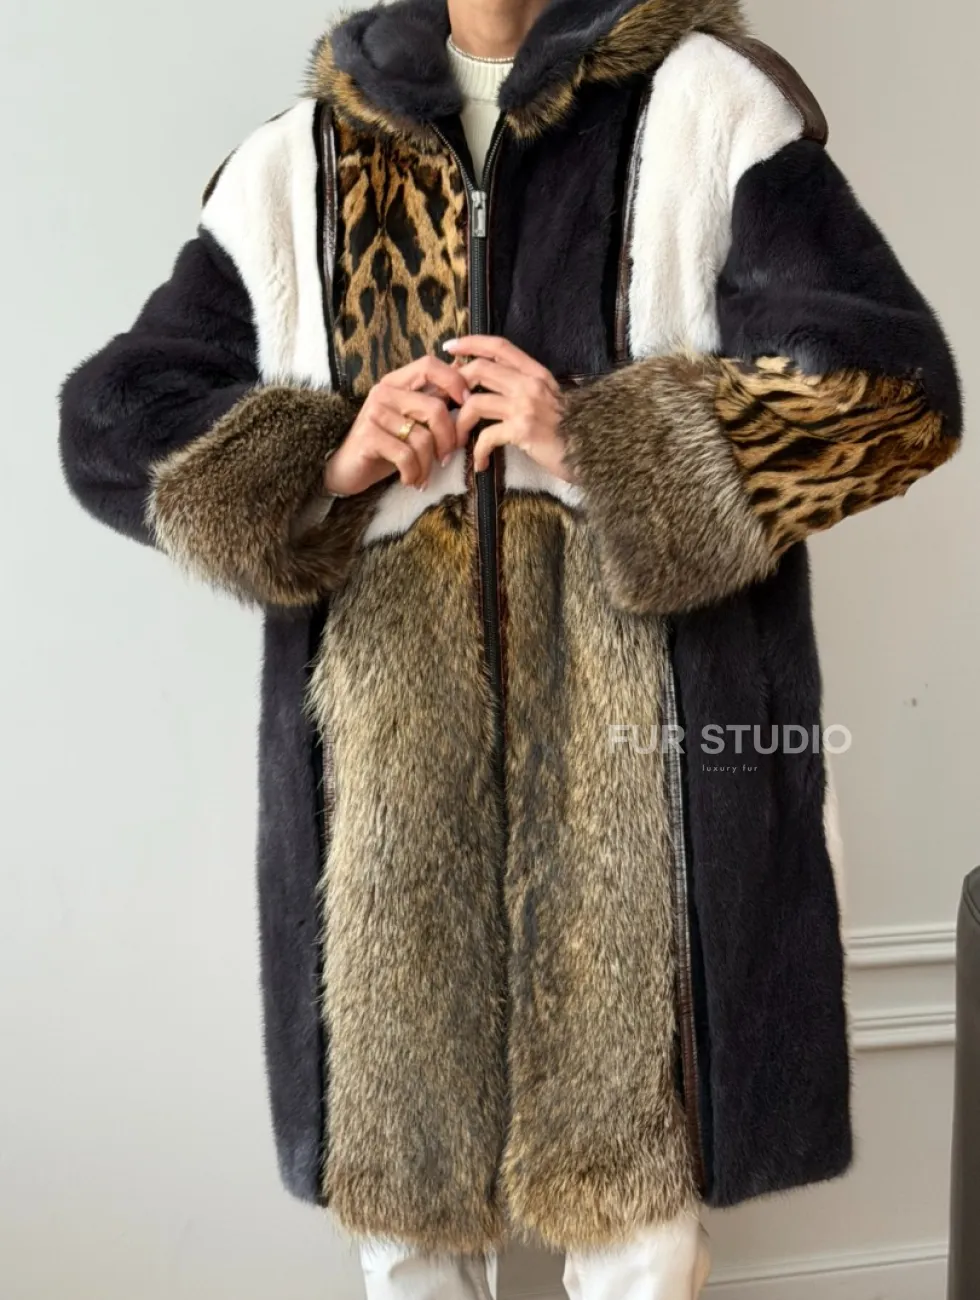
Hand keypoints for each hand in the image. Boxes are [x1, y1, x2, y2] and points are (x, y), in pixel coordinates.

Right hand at [323, 357, 470, 495]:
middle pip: (435, 409)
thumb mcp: (411, 419)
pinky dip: (414, 473)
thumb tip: (464, 368)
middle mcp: (384, 392)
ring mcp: (374, 413)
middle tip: (445, 458)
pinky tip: (410, 480)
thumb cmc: (386, 445)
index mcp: (396, 382)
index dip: (454, 380)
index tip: (467, 403)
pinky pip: (406, 456)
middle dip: (448, 440)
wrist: (346, 469)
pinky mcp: (368, 437)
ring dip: (428, 465)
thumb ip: (434, 398)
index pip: (429, 365)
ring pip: (423, 438)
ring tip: (423, 476)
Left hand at [447, 336, 573, 480]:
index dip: (471, 342)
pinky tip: (479, 464)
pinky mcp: (523, 431)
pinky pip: (486, 437)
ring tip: (456, 439)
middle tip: (445, 403)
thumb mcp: (552, 400)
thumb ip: (527, 389)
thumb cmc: (572, 431)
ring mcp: (525, 406)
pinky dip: (477, 453)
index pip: (498, 347)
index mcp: (536, 373)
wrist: (594, 452)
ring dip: (459, 423)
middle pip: (479, 369)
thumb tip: (496, 389)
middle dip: (454, 386)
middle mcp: (529, 384)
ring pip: (475, 403)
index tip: (450, 347)